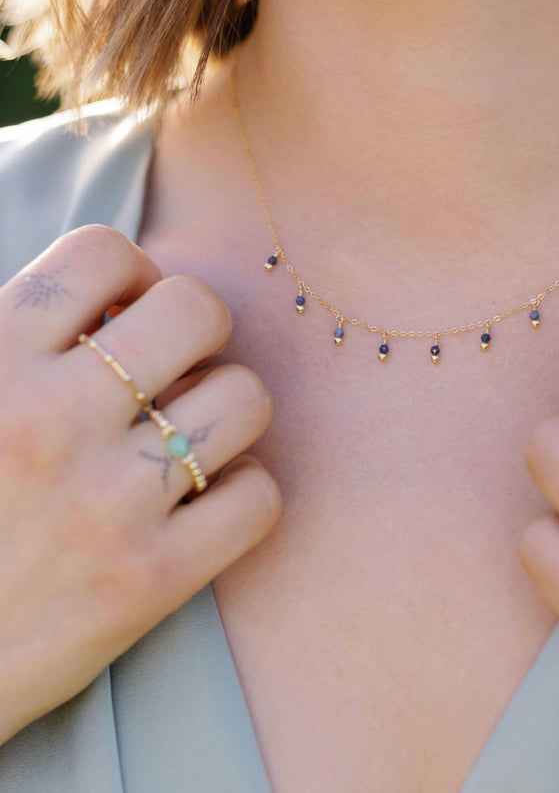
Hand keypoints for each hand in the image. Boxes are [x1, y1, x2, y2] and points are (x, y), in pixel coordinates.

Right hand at [0, 225, 280, 744]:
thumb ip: (10, 338)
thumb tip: (104, 297)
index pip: (104, 251)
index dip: (134, 272)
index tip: (126, 310)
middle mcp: (52, 420)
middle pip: (198, 310)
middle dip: (198, 329)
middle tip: (173, 369)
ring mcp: (108, 502)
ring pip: (244, 397)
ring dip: (229, 408)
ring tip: (190, 434)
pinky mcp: (149, 581)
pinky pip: (259, 496)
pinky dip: (244, 491)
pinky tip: (203, 501)